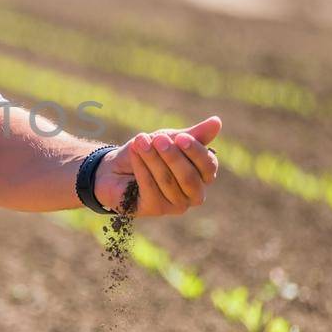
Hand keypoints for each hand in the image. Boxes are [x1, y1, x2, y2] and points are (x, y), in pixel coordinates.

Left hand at [95, 116, 221, 215]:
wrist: (114, 167)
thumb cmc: (149, 152)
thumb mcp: (171, 138)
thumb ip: (194, 134)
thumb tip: (217, 121)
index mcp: (203, 175)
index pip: (209, 166)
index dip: (195, 152)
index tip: (180, 137)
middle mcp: (194, 193)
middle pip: (189, 178)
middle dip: (172, 157)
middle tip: (157, 139)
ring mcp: (176, 204)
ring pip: (168, 182)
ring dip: (152, 159)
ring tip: (140, 141)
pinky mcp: (155, 209)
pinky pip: (150, 188)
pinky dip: (141, 167)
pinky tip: (135, 153)